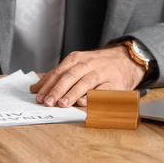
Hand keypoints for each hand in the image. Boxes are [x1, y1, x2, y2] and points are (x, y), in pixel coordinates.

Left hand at [29, 46, 144, 107]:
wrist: (126, 59)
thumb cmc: (98, 64)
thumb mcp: (78, 63)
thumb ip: (58, 75)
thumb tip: (37, 88)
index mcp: (77, 59)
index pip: (59, 71)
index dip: (48, 84)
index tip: (38, 96)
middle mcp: (88, 64)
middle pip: (70, 75)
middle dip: (58, 89)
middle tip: (47, 101)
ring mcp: (102, 73)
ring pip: (85, 82)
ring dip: (73, 93)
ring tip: (62, 104)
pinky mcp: (114, 83)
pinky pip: (103, 90)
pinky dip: (93, 96)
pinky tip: (84, 102)